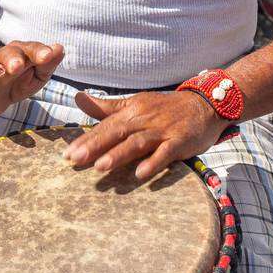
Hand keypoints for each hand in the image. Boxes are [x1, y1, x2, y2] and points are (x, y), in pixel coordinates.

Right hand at [0, 40, 64, 116]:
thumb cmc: (16, 83)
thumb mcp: (35, 76)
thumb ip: (47, 64)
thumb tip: (60, 48)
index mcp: (22, 55)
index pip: (31, 49)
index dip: (39, 51)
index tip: (50, 54)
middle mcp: (4, 60)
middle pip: (9, 53)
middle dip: (15, 58)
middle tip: (19, 66)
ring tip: (0, 72)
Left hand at [64, 90, 226, 180]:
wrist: (205, 104)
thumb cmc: (165, 108)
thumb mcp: (136, 104)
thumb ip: (107, 107)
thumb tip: (78, 98)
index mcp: (132, 111)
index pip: (105, 125)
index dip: (86, 139)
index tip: (67, 154)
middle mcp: (144, 119)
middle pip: (116, 132)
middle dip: (95, 146)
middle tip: (75, 160)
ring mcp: (162, 130)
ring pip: (137, 142)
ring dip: (119, 154)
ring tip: (100, 167)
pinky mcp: (180, 141)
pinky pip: (166, 153)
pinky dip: (153, 163)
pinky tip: (140, 174)